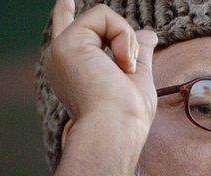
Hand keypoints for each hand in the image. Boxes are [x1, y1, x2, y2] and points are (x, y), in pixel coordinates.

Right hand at [45, 0, 157, 122]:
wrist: (116, 128)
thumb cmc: (128, 115)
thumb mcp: (137, 78)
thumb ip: (138, 53)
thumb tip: (149, 33)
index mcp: (76, 72)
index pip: (68, 36)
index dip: (65, 16)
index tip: (65, 1)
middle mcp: (63, 61)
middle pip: (99, 25)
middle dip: (126, 41)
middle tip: (129, 71)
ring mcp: (61, 51)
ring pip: (103, 17)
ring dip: (127, 41)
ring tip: (126, 70)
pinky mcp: (66, 43)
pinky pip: (103, 15)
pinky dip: (122, 35)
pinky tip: (122, 63)